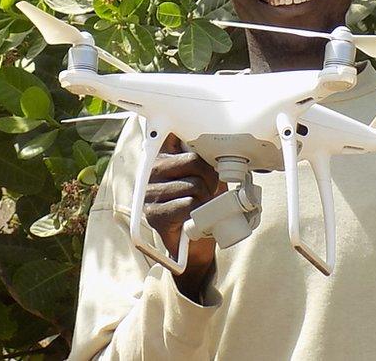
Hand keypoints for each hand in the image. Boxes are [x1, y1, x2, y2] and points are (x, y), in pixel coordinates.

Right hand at [146, 134, 225, 289]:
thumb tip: (224, 142)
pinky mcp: (154, 215)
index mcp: (164, 156)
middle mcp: (152, 172)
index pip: (172, 131)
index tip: (199, 138)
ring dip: (205, 197)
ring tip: (201, 204)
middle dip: (209, 176)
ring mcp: (151, 193)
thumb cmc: (204, 204)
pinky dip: (198, 212)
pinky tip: (194, 217)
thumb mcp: (210, 175)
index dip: (191, 135)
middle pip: (192, 160)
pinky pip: (188, 205)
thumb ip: (208, 156)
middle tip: (208, 188)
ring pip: (193, 185)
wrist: (197, 243)